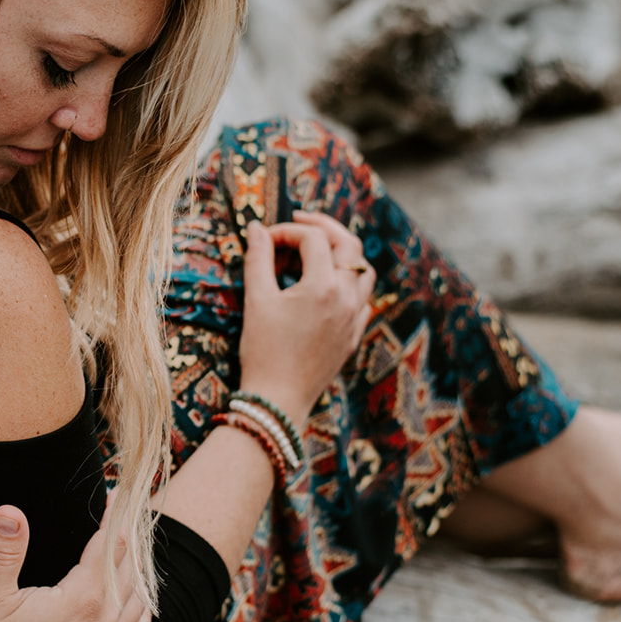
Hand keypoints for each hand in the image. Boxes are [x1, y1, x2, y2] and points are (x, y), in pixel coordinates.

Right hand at [0, 507, 151, 621]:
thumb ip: (6, 551)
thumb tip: (10, 511)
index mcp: (84, 599)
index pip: (111, 545)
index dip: (116, 516)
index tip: (118, 495)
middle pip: (132, 569)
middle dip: (130, 539)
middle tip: (129, 516)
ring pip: (142, 601)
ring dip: (140, 573)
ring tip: (134, 554)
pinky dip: (145, 614)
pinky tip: (141, 607)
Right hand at [235, 213, 373, 428]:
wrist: (278, 400)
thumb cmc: (263, 352)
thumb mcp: (257, 301)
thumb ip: (259, 258)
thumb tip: (257, 228)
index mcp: (323, 286)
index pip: (312, 239)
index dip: (286, 231)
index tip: (264, 238)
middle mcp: (347, 298)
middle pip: (348, 244)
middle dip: (323, 227)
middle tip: (299, 221)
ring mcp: (355, 318)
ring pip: (363, 270)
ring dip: (342, 253)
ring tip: (316, 250)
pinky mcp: (353, 335)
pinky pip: (363, 298)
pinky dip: (348, 283)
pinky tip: (325, 287)